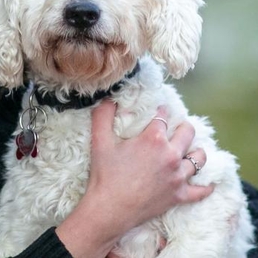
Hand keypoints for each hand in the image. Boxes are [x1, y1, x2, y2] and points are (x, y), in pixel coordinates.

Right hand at [56, 99, 212, 257]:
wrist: (110, 209)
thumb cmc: (105, 174)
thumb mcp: (100, 140)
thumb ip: (103, 114)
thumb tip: (107, 98)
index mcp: (153, 139)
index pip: (163, 117)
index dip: (161, 111)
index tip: (160, 110)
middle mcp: (170, 155)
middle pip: (187, 133)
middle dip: (183, 127)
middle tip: (178, 126)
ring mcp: (177, 177)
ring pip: (198, 159)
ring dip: (196, 151)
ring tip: (191, 149)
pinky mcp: (179, 196)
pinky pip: (201, 190)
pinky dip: (206, 186)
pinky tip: (207, 182)